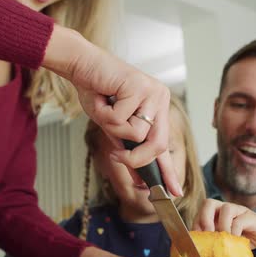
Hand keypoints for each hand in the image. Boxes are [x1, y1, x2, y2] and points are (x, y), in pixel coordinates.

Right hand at [43, 25, 181, 196]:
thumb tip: (138, 179)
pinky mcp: (140, 86)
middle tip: (116, 155)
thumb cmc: (95, 91)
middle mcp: (159, 99)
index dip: (168, 170)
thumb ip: (126, 147)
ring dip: (114, 128)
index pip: (164, 144)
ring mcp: (153, 92)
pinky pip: (123, 119)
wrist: (81, 65)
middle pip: (157, 144)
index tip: (174, 191)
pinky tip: (103, 97)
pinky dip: (106, 114)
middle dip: (136, 158)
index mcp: (156, 108)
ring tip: (105, 108)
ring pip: (139, 133)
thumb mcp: (112, 126)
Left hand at [192, 199, 255, 255]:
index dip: (196, 225)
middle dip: (204, 218)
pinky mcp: (250, 215)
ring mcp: (238, 210)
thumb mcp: (225, 240)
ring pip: (226, 208)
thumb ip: (214, 241)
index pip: (200, 213)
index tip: (197, 240)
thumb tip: (200, 251)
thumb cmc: (241, 238)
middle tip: (208, 233)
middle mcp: (224, 208)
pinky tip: (235, 240)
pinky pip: (240, 219)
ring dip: (222, 225)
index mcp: (215, 213)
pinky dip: (235, 230)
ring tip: (224, 238)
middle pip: (209, 202)